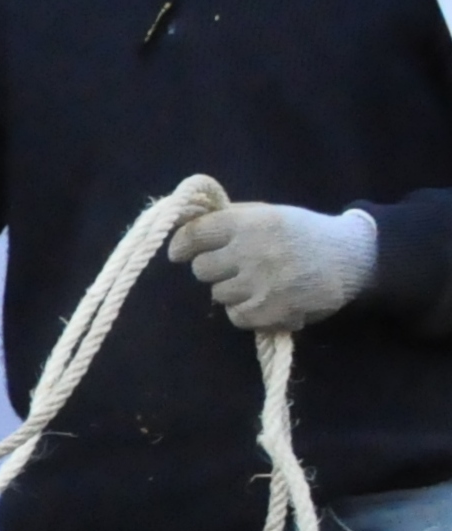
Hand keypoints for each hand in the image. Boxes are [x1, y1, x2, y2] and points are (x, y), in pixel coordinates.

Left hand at [172, 201, 377, 333]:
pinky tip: (268, 298)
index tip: (178, 252)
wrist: (352, 257)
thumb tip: (184, 223)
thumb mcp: (269, 214)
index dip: (181, 245)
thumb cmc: (304, 233)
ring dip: (233, 290)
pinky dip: (247, 311)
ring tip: (261, 281)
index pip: (195, 235)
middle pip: (201, 269)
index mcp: (249, 223)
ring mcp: (260, 283)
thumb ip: (230, 219)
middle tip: (236, 266)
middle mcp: (251, 251)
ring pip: (218, 294)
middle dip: (214, 268)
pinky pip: (236, 316)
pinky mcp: (270, 311)